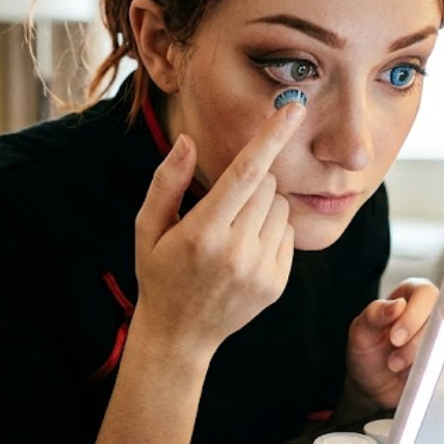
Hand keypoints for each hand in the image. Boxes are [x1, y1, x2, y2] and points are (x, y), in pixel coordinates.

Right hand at [131, 102, 305, 364]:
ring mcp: (260, 270)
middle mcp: (236, 252)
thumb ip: (167, 181)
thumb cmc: (159, 272)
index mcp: (202, 233)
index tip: (294, 109)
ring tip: (231, 231)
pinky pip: (288, 232)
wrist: (179, 334)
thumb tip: (188, 140)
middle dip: (249, 182)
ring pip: (280, 206)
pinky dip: (270, 230)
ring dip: (262, 206)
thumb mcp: (148, 227)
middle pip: (265, 185)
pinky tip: (243, 250)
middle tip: (222, 208)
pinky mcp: (277, 282)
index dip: (270, 137)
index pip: (245, 173)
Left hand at [345, 278, 437, 408]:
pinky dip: (429, 370)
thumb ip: (374, 314)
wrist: (375, 385)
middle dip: (415, 343)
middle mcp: (431, 311)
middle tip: (394, 361)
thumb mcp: (360, 332)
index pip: (425, 293)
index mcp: (411, 294)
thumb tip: (398, 304)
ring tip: (396, 367)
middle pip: (440, 318)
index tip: (396, 338)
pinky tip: (411, 375)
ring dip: (420, 359)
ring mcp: (442, 335)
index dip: (413, 315)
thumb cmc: (369, 352)